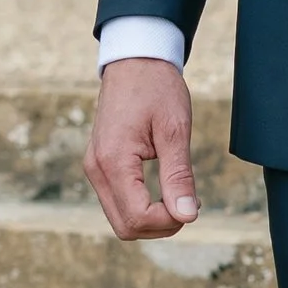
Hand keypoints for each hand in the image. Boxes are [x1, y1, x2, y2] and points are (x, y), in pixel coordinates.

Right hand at [87, 59, 201, 241]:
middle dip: (161, 225)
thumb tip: (187, 216)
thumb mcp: (175, 130)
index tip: (193, 202)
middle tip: (188, 202)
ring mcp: (95, 168)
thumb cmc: (156, 88)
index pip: (137, 217)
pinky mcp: (99, 165)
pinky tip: (162, 189)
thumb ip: (179, 176)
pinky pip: (118, 202)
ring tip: (177, 193)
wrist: (135, 61)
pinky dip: (141, 206)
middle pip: (126, 226)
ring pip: (120, 219)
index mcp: (113, 160)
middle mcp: (97, 169)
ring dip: (151, 218)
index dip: (169, 221)